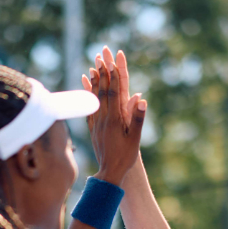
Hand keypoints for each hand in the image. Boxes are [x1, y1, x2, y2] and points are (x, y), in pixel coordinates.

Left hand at [81, 46, 146, 186]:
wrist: (110, 171)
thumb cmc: (125, 157)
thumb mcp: (135, 139)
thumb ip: (137, 119)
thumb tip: (141, 100)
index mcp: (115, 119)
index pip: (113, 93)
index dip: (113, 76)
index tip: (112, 62)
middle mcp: (103, 118)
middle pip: (102, 91)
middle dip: (103, 72)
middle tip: (101, 56)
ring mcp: (96, 122)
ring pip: (94, 97)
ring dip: (95, 80)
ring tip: (94, 66)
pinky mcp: (93, 127)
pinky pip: (89, 107)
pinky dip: (88, 94)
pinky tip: (86, 87)